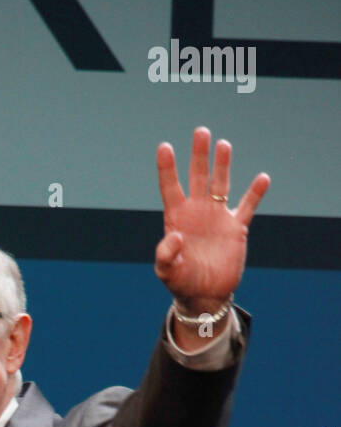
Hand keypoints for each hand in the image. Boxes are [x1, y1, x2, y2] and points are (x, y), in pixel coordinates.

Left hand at [155, 126, 269, 318]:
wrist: (205, 294)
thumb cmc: (181, 282)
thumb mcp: (166, 272)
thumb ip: (165, 255)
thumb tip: (175, 235)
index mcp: (177, 218)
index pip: (170, 187)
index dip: (167, 168)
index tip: (165, 147)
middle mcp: (197, 211)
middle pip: (198, 177)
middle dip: (199, 155)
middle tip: (201, 132)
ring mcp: (217, 216)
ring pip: (221, 184)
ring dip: (222, 165)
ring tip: (223, 145)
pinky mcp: (236, 227)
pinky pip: (247, 206)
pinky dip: (255, 193)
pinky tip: (262, 178)